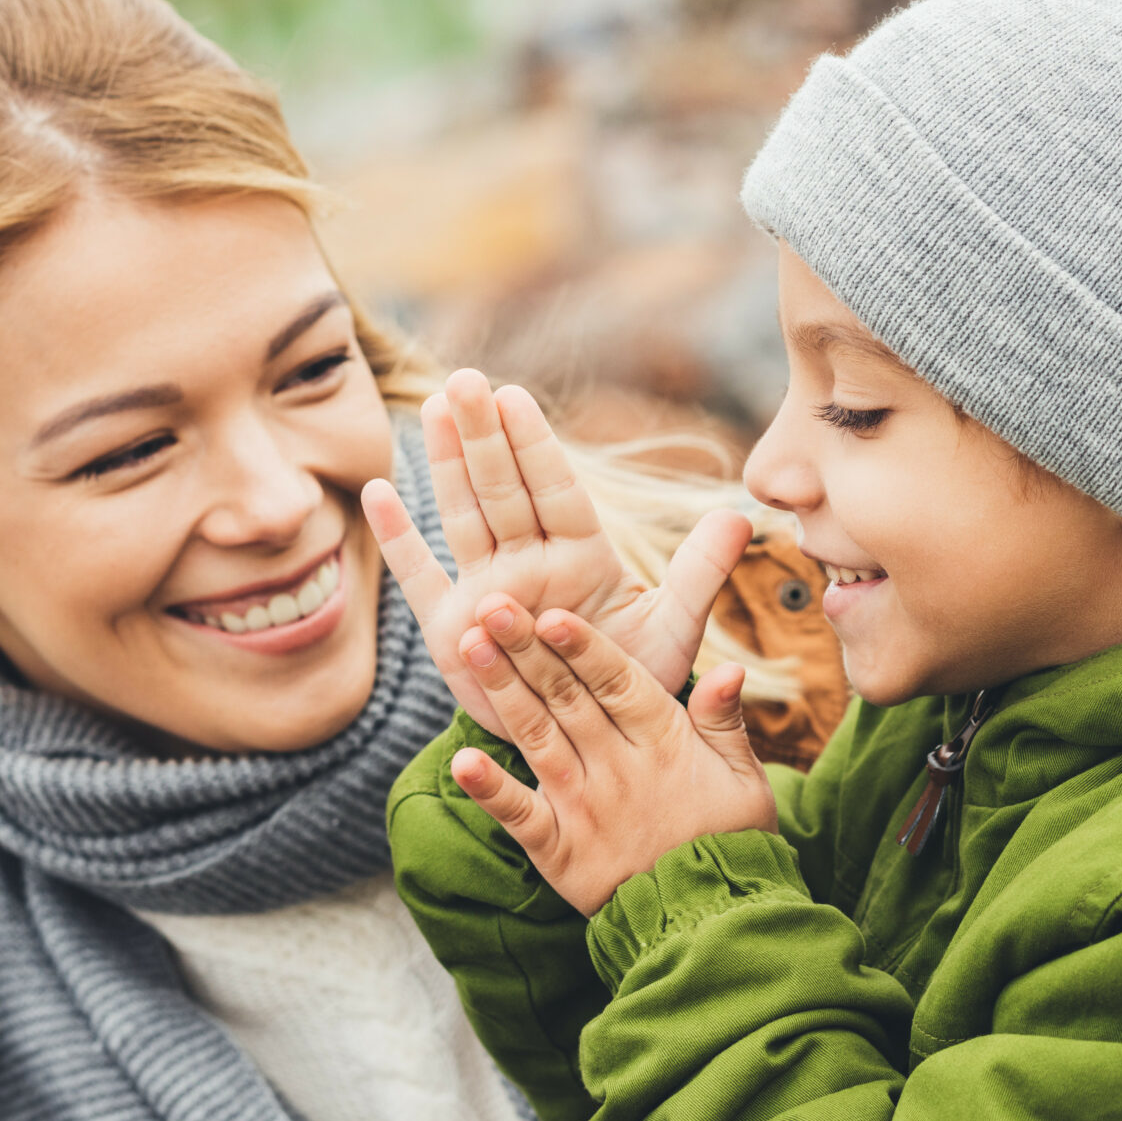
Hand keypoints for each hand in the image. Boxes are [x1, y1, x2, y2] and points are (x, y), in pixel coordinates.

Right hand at [363, 369, 749, 737]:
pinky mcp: (450, 627)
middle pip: (503, 489)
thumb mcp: (673, 632)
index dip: (534, 445)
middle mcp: (528, 562)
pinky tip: (377, 492)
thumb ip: (701, 574)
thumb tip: (743, 516)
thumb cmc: (631, 681)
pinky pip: (421, 575)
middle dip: (484, 435)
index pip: (554, 490)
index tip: (514, 396)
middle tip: (466, 381)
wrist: (590, 740)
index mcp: (580, 556)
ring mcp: (486, 589)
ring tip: (433, 407)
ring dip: (446, 464)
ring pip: (463, 515)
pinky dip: (399, 538)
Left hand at [447, 595, 777, 913]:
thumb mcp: (745, 779)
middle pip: (566, 698)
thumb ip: (725, 721)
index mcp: (663, 742)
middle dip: (526, 648)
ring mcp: (583, 808)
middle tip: (491, 605)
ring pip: (537, 738)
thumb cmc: (730, 840)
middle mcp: (618, 768)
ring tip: (470, 648)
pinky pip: (518, 815)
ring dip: (502, 692)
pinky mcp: (558, 849)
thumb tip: (728, 670)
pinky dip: (489, 789)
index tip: (551, 614)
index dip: (583, 648)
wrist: (710, 921)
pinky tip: (461, 761)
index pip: (617, 682)